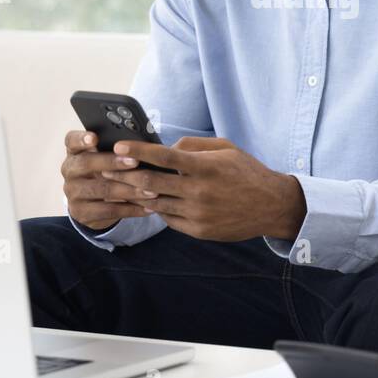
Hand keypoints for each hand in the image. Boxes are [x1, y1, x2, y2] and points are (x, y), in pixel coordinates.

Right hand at [61, 130, 160, 231]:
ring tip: (151, 190)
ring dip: (129, 190)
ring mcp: (73, 193)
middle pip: (86, 163)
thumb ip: (117, 149)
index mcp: (74, 152)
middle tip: (135, 161)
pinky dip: (131, 209)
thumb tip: (142, 143)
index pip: (71, 140)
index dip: (81, 139)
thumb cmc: (105, 171)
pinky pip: (109, 210)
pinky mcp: (81, 212)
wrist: (92, 203)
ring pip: (102, 190)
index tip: (94, 137)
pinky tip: (149, 207)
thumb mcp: (105, 158)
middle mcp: (69, 170)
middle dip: (112, 162)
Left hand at [99, 137, 306, 242]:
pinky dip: (158, 209)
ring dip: (137, 194)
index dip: (137, 151)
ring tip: (121, 186)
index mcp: (204, 167)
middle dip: (124, 175)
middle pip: (150, 183)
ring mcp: (197, 214)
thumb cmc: (246, 172)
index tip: (118, 146)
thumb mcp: (225, 149)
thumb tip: (166, 148)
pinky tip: (153, 201)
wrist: (271, 206)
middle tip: (106, 169)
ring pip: (155, 203)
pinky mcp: (198, 231)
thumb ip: (193, 146)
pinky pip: (168, 219)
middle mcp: (198, 192)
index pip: (163, 157)